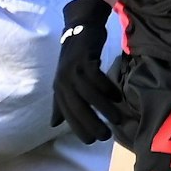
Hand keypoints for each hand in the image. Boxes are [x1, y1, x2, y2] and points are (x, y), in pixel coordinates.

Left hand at [52, 0, 121, 142]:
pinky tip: (117, 96)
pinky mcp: (85, 59)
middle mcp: (63, 81)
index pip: (67, 114)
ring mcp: (73, 70)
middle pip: (77, 107)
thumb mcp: (64, 82)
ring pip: (90, 95)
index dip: (79, 128)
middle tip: (105, 136)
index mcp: (58, 89)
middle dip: (91, 123)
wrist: (80, 29)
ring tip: (117, 119)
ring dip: (104, 108)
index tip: (92, 141)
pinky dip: (108, 88)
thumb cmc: (74, 60)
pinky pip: (97, 78)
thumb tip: (54, 124)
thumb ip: (60, 103)